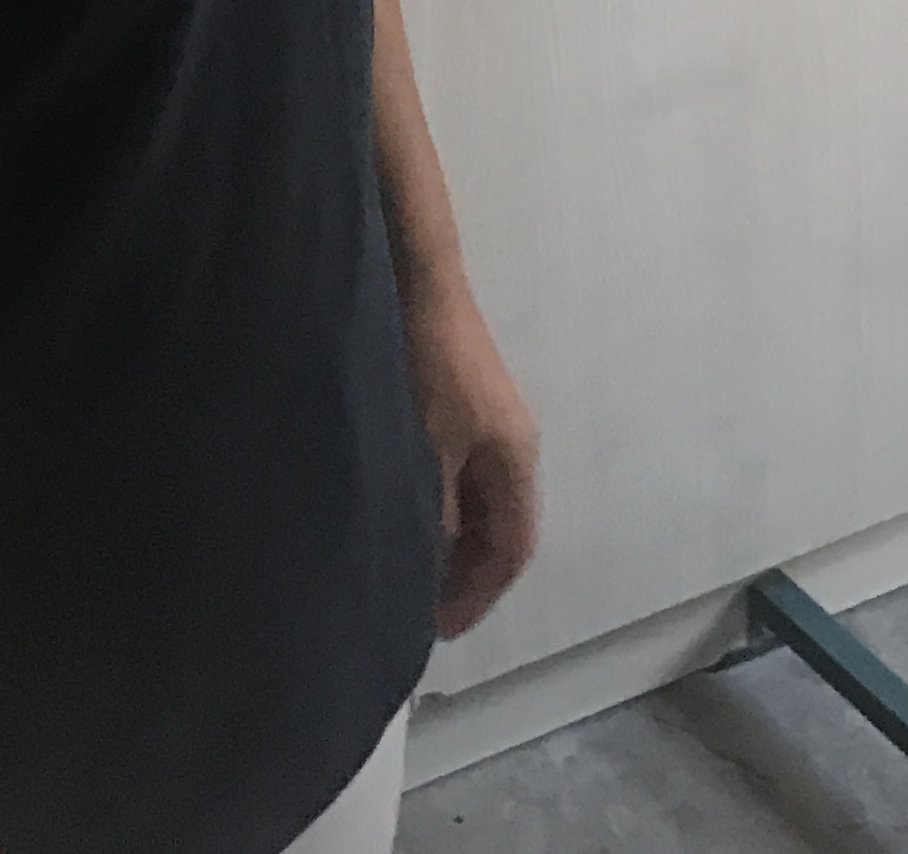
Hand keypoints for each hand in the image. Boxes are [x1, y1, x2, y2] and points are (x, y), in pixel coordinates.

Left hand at [407, 281, 539, 639]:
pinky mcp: (455, 401)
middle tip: (412, 605)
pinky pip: (452, 473)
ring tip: (396, 563)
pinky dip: (430, 504)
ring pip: (471, 500)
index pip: (513, 549)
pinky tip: (391, 506)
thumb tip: (427, 567)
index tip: (435, 630)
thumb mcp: (426, 453)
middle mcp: (509, 444)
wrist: (412, 277)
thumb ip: (433, 515)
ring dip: (442, 537)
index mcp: (516, 460)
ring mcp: (483, 420)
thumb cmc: (424, 368)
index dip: (477, 595)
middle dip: (460, 572)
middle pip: (497, 527)